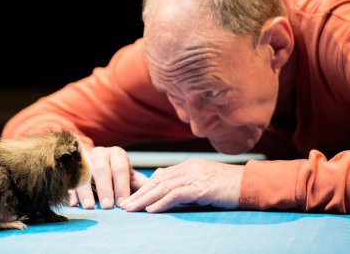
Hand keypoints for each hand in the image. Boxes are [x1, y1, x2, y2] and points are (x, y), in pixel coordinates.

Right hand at [68, 146, 148, 208]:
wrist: (97, 162)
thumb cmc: (118, 174)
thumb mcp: (130, 176)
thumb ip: (141, 184)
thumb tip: (155, 194)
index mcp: (117, 154)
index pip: (120, 169)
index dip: (121, 186)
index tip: (123, 204)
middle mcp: (100, 153)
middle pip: (101, 169)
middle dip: (104, 189)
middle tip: (107, 206)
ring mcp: (84, 158)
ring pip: (83, 173)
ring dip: (86, 191)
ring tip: (89, 207)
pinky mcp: (71, 166)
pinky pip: (69, 178)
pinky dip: (71, 192)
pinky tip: (73, 204)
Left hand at [120, 159, 243, 211]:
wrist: (251, 184)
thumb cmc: (230, 186)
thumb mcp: (205, 181)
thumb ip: (186, 182)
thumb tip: (167, 186)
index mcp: (188, 165)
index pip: (160, 177)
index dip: (144, 188)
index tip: (131, 198)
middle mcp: (189, 168)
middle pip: (157, 181)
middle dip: (138, 194)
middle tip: (124, 205)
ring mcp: (195, 176)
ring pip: (163, 187)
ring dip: (144, 199)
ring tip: (131, 209)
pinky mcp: (202, 187)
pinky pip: (177, 195)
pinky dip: (162, 202)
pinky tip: (151, 210)